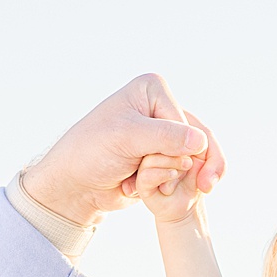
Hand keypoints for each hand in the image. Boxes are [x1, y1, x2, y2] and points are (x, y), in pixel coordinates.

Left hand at [19, 73, 224, 227]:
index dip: (170, 150)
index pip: (187, 126)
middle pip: (195, 145)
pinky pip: (181, 176)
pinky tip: (135, 185)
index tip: (138, 157)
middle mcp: (162, 108)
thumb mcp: (127, 139)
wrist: (75, 183)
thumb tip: (201, 141)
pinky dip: (161, 185)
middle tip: (138, 171)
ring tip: (134, 178)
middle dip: (169, 166)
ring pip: (190, 163)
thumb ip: (166, 137)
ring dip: (163, 178)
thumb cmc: (92, 153)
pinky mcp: (163, 158)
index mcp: (153, 90)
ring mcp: (164, 135)